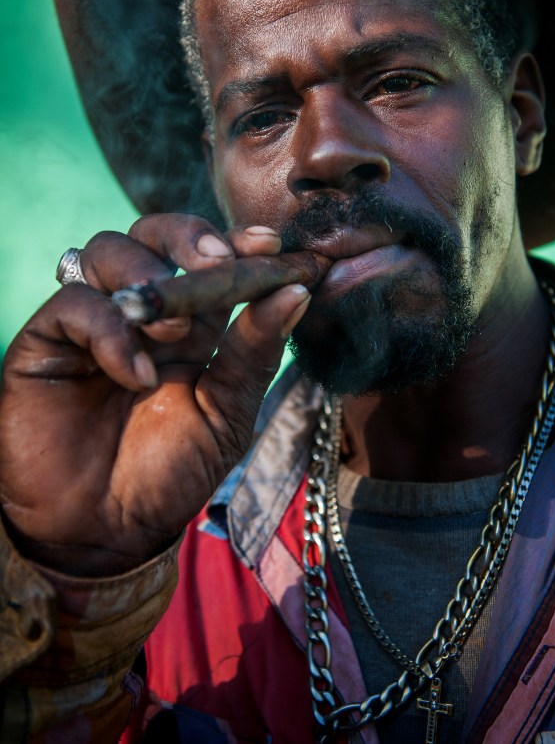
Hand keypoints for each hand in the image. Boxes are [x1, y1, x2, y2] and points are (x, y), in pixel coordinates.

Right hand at [0, 215, 321, 575]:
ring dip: (150, 276)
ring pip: (109, 249)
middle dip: (188, 236)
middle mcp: (142, 313)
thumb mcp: (227, 413)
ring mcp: (93, 322)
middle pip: (154, 233)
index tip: (269, 243)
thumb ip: (255, 351)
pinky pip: (75, 303)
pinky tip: (136, 373)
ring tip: (178, 331)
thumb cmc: (170, 473)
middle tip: (216, 261)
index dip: (236, 241)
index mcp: (191, 323)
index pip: (208, 259)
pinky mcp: (47, 341)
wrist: (105, 533)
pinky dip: (111, 329)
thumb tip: (295, 293)